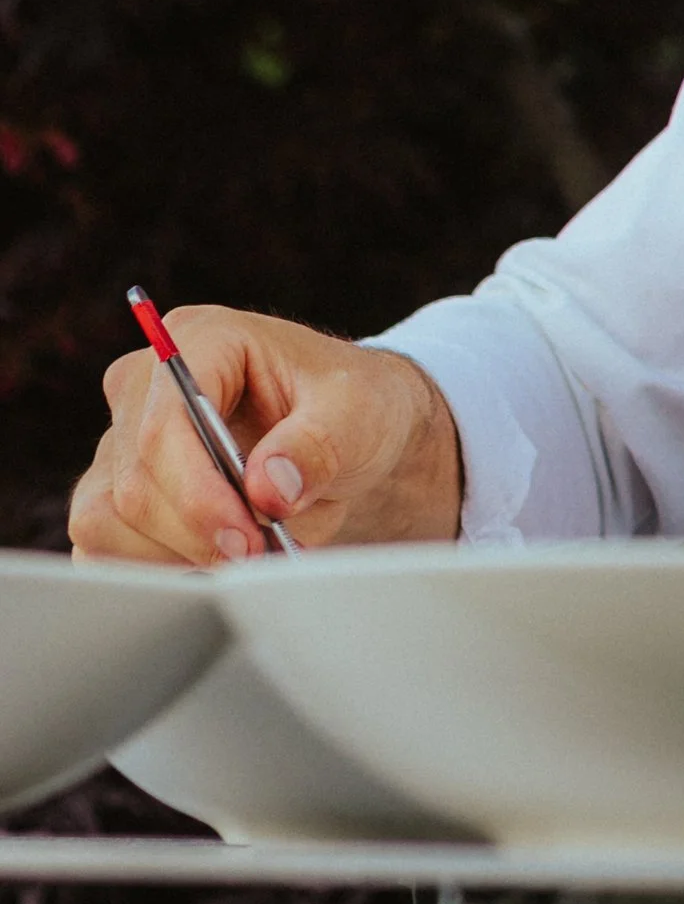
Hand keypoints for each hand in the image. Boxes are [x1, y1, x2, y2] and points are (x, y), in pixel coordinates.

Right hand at [69, 306, 462, 568]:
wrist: (350, 435)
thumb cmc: (353, 407)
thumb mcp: (358, 413)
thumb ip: (317, 446)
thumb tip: (268, 490)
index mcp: (198, 339)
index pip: (163, 427)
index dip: (197, 494)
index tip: (247, 539)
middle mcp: (144, 384)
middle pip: (134, 484)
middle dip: (199, 534)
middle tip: (264, 554)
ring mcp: (121, 438)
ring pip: (108, 521)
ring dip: (181, 553)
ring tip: (253, 546)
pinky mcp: (116, 488)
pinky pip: (105, 545)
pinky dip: (160, 565)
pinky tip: (216, 557)